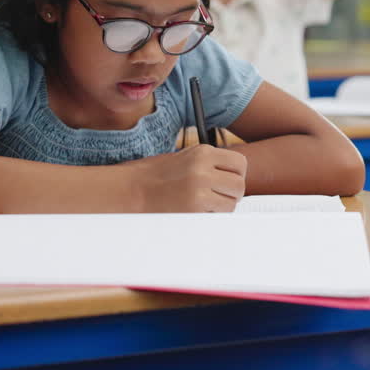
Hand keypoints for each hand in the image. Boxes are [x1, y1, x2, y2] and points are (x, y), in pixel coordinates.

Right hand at [130, 145, 246, 211]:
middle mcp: (203, 168)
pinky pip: (218, 215)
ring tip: (204, 205)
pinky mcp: (195, 207)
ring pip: (232, 202)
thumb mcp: (183, 159)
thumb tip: (231, 176)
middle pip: (239, 185)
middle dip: (231, 194)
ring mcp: (199, 188)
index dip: (236, 175)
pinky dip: (211, 216)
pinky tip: (194, 212)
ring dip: (222, 207)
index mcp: (202, 152)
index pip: (240, 163)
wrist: (130, 190)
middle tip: (217, 198)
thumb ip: (208, 164)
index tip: (227, 182)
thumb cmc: (151, 177)